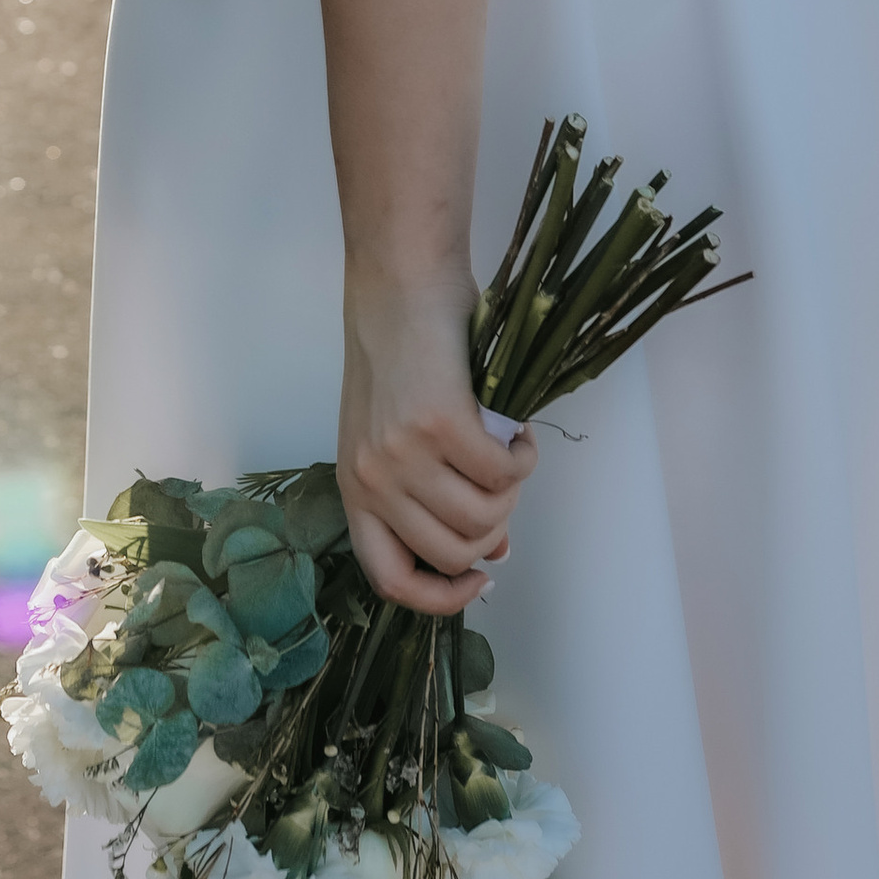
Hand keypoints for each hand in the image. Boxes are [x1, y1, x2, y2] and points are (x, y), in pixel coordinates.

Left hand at [337, 268, 536, 615]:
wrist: (398, 281)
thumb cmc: (400, 354)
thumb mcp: (394, 435)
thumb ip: (430, 495)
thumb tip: (494, 554)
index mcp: (354, 488)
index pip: (389, 580)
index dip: (440, 598)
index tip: (479, 579)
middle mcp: (372, 479)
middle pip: (452, 554)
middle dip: (494, 531)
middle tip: (502, 486)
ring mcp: (404, 454)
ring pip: (484, 519)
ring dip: (512, 492)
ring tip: (510, 452)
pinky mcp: (441, 424)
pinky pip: (504, 472)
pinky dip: (524, 457)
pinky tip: (519, 432)